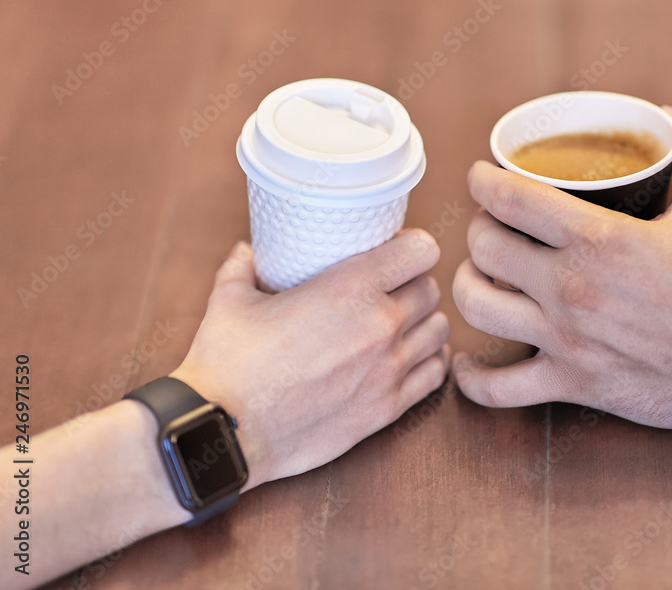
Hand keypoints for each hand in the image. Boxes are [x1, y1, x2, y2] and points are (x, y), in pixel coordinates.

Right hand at [170, 229, 449, 489]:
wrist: (224, 432)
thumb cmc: (227, 363)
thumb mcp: (231, 299)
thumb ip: (244, 267)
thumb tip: (247, 250)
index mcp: (350, 287)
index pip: (421, 250)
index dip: (412, 247)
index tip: (395, 252)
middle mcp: (380, 324)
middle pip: (432, 290)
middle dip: (414, 284)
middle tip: (392, 289)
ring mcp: (389, 369)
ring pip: (439, 331)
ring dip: (424, 322)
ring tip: (402, 323)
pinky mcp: (388, 408)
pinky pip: (435, 375)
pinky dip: (428, 362)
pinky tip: (410, 358)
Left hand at [452, 107, 671, 429]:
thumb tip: (666, 116)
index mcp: (599, 239)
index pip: (512, 198)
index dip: (483, 181)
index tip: (480, 178)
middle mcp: (570, 288)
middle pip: (485, 248)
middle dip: (479, 229)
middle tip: (491, 227)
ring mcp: (565, 339)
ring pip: (477, 308)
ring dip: (466, 287)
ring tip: (479, 278)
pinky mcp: (571, 383)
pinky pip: (499, 389)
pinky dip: (472, 378)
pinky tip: (465, 362)